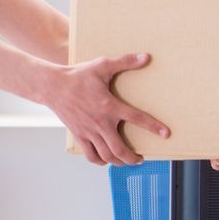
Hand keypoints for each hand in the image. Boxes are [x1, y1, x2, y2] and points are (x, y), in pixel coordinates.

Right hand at [47, 53, 167, 165]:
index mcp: (109, 106)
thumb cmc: (78, 75)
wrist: (53, 86)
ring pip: (105, 155)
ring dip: (118, 162)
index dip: (153, 126)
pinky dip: (100, 161)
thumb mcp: (102, 65)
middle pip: (119, 149)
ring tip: (126, 161)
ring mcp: (88, 131)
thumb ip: (125, 61)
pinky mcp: (79, 135)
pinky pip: (90, 155)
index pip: (136, 118)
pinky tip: (106, 160)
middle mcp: (100, 122)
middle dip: (132, 158)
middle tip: (141, 158)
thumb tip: (146, 57)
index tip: (165, 134)